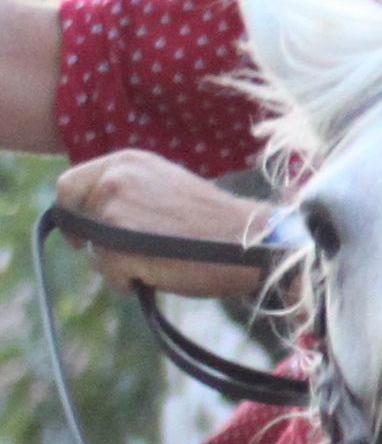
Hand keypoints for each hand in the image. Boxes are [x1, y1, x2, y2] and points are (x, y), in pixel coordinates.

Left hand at [54, 153, 266, 292]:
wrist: (250, 240)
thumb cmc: (215, 222)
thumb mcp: (164, 187)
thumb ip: (128, 191)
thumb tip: (95, 214)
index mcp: (126, 162)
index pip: (69, 185)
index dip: (74, 212)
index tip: (85, 232)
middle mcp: (114, 180)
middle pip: (77, 221)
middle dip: (97, 241)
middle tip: (128, 253)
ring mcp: (114, 213)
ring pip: (93, 250)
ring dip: (117, 263)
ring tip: (158, 260)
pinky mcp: (119, 247)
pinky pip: (108, 274)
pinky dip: (129, 281)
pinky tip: (160, 274)